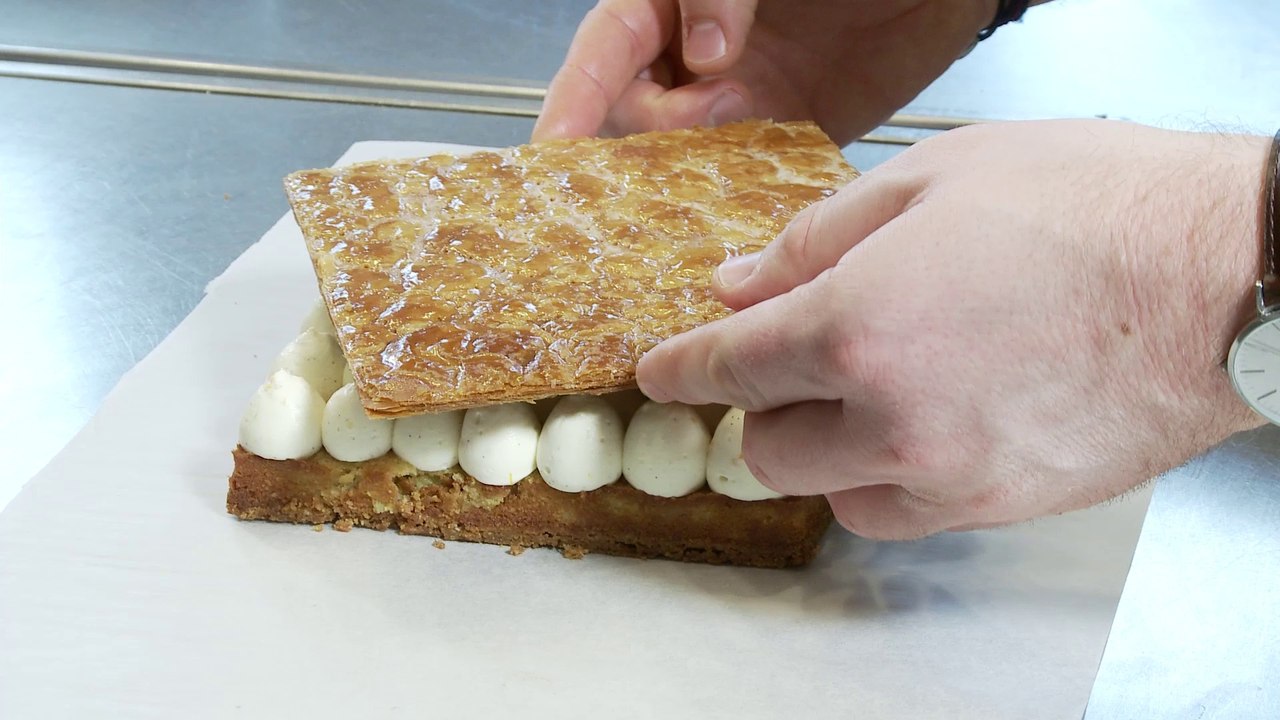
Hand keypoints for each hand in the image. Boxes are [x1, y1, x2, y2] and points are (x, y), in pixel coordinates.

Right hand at [533, 0, 996, 144]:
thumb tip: (703, 57)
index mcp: (673, 1)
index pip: (607, 45)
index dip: (576, 95)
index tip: (556, 144)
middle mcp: (694, 52)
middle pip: (634, 107)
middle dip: (652, 126)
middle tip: (705, 116)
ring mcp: (737, 94)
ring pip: (681, 148)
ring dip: (688, 165)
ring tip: (732, 144)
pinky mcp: (782, 131)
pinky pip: (741, 169)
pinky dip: (736, 188)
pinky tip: (748, 194)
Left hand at [637, 120, 1267, 538]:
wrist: (1225, 277)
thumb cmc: (1097, 209)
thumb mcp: (934, 178)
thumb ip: (815, 240)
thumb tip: (740, 284)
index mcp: (857, 324)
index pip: (729, 369)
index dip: (682, 370)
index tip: (662, 372)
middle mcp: (891, 416)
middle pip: (767, 447)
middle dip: (760, 405)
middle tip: (785, 363)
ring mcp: (947, 474)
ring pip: (828, 494)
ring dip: (822, 448)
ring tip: (864, 392)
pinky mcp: (998, 507)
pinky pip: (899, 515)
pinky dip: (884, 479)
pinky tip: (918, 426)